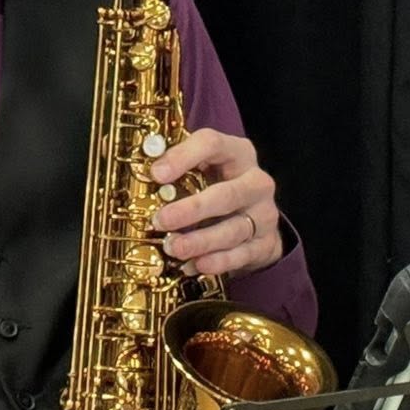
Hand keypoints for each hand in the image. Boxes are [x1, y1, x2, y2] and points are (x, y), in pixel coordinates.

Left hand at [149, 128, 283, 275]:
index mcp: (237, 153)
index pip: (213, 144)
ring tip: (173, 247)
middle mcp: (255, 182)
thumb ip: (178, 165)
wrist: (256, 218)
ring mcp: (264, 214)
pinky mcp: (265, 243)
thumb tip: (144, 171)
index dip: (183, 157)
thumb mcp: (204, 167)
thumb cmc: (219, 185)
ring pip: (234, 229)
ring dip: (201, 241)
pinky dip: (216, 262)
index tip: (157, 174)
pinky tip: (193, 265)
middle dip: (192, 210)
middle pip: (227, 194)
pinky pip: (241, 255)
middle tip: (161, 220)